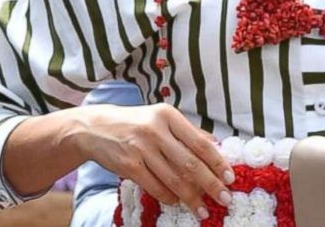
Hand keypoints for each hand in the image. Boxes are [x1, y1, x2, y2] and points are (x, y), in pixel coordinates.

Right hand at [72, 103, 232, 215]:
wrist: (94, 128)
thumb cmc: (134, 123)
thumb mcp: (160, 118)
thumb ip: (188, 131)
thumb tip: (217, 148)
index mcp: (167, 115)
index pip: (200, 142)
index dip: (218, 162)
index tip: (230, 178)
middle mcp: (154, 130)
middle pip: (190, 164)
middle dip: (210, 185)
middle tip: (224, 198)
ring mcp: (140, 148)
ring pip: (174, 180)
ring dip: (191, 198)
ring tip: (203, 209)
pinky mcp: (129, 165)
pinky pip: (156, 187)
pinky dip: (169, 197)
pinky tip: (177, 201)